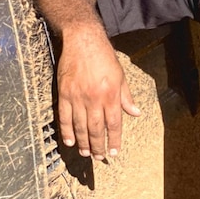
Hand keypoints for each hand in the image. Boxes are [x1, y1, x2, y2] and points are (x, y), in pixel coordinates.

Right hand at [56, 26, 140, 159]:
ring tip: (86, 153)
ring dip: (83, 142)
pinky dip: (67, 131)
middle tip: (99, 157)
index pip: (114, 123)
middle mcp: (94, 99)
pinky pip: (65, 117)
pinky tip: (69, 141)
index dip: (114, 139)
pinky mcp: (64, 93)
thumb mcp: (121, 75)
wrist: (83, 41)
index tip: (115, 152)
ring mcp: (78, 97)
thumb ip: (126, 97)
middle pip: (96, 129)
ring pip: (80, 126)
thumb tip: (136, 113)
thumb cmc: (104, 57)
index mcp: (111, 95)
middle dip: (98, 146)